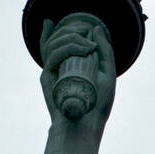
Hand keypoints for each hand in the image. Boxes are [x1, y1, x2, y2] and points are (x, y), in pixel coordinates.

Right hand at [39, 13, 115, 133]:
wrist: (88, 126)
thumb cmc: (98, 105)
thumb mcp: (107, 74)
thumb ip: (104, 51)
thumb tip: (95, 28)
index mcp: (69, 66)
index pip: (60, 41)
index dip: (67, 28)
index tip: (87, 27)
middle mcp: (58, 68)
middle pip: (57, 38)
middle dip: (72, 29)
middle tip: (87, 32)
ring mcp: (51, 72)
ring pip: (54, 43)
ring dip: (72, 37)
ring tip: (89, 45)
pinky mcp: (47, 78)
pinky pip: (53, 55)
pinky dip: (67, 48)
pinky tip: (82, 48)